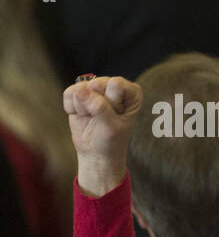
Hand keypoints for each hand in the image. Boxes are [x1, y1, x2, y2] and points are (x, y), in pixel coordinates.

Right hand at [65, 76, 141, 194]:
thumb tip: (80, 90)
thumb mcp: (111, 127)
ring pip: (81, 88)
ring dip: (83, 108)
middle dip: (95, 104)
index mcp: (132, 93)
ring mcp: (95, 88)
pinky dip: (72, 108)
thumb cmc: (111, 140)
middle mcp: (114, 86)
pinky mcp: (78, 93)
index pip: (116, 84)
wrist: (96, 153)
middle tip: (102, 119)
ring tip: (92, 118)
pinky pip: (69, 93)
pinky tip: (82, 116)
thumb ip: (99, 107)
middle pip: (97, 84)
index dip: (112, 102)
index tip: (116, 115)